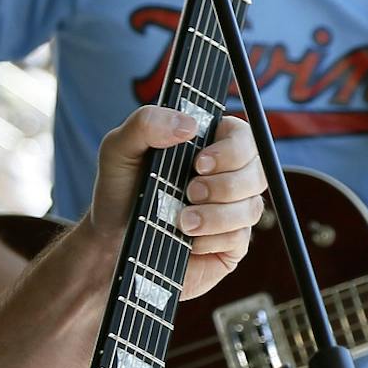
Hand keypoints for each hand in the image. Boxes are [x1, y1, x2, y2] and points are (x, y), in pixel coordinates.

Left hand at [87, 107, 266, 300]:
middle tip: (190, 192)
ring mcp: (232, 209)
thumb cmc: (120, 189)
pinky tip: (188, 241)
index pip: (243, 137)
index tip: (199, 163)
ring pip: (251, 207)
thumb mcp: (119, 148)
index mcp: (209, 144)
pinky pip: (239, 239)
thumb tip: (188, 124)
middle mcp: (228, 174)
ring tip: (182, 221)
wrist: (111, 238)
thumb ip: (146, 123)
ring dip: (217, 215)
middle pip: (256, 172)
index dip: (231, 149)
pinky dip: (212, 240)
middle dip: (225, 185)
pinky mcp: (230, 243)